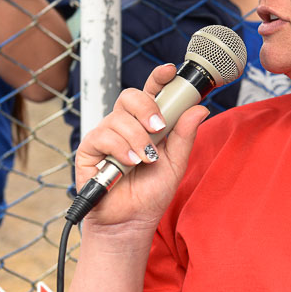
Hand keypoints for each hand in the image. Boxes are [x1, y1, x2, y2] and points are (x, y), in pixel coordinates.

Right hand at [74, 64, 209, 231]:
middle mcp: (125, 125)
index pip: (151, 92)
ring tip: (146, 160)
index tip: (168, 71)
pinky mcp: (90, 150)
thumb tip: (200, 108)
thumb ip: (184, 136)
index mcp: (147, 123)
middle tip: (159, 127)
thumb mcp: (176, 163)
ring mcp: (106, 135)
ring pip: (119, 118)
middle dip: (147, 108)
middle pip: (131, 96)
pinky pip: (103, 136)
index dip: (158, 78)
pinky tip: (129, 163)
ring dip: (137, 139)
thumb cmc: (152, 192)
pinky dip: (120, 148)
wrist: (132, 220)